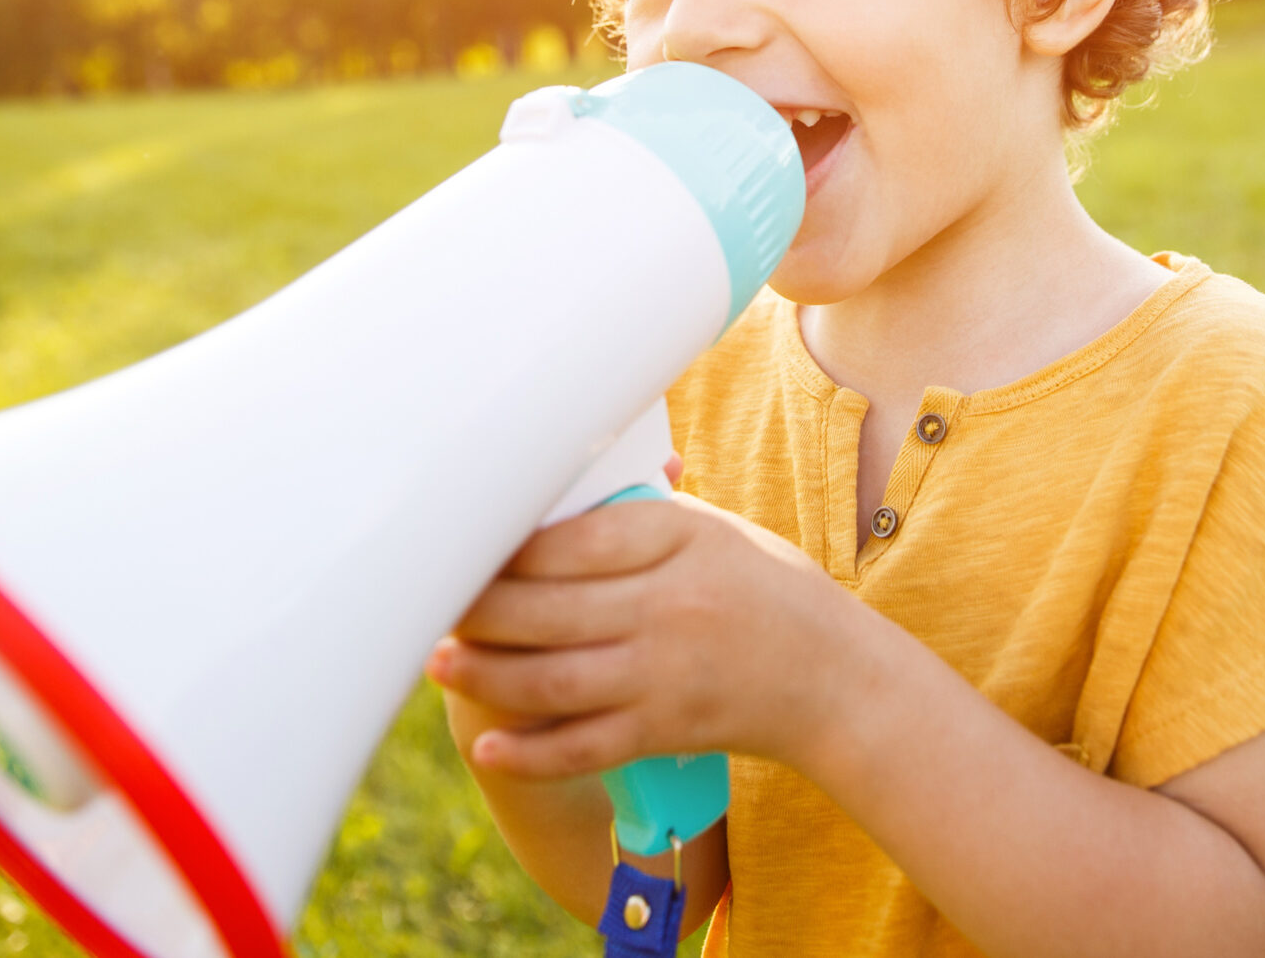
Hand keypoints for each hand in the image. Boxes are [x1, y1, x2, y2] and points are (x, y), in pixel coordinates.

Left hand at [429, 487, 862, 780]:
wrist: (836, 679)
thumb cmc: (766, 591)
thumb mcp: (713, 533)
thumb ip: (636, 523)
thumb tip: (540, 515)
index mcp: (682, 540)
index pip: (575, 538)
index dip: (508, 545)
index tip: (462, 539)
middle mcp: (670, 605)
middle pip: (550, 606)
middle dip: (479, 609)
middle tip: (428, 601)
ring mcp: (667, 673)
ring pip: (555, 677)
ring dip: (486, 674)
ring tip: (438, 662)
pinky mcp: (667, 729)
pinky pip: (585, 744)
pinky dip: (531, 750)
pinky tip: (488, 744)